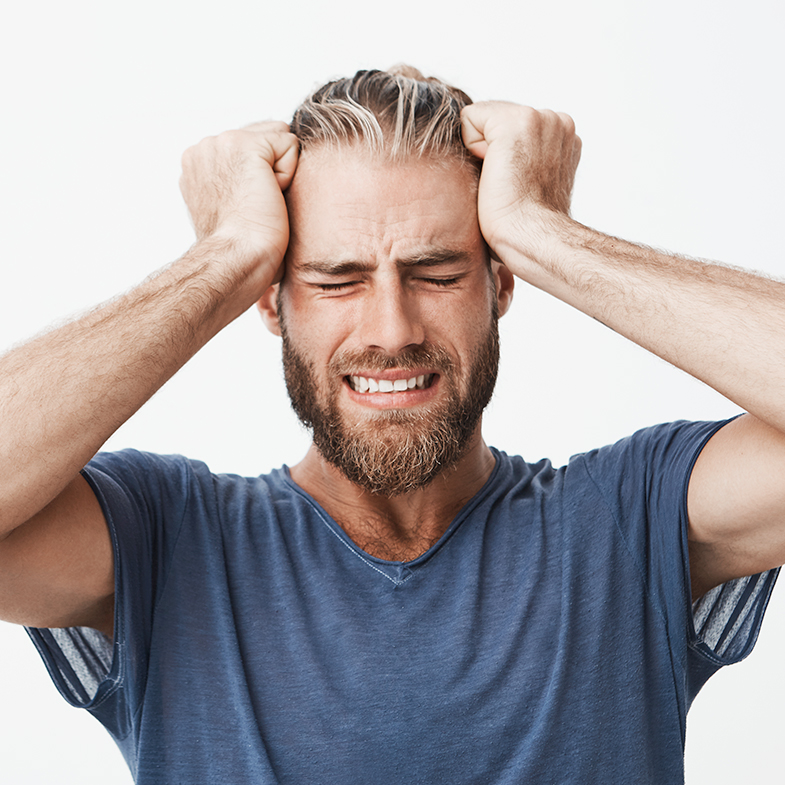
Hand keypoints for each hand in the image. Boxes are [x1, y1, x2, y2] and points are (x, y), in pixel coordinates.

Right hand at [180, 121, 298, 281]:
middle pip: (265, 136)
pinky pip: (289, 144)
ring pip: (278, 140)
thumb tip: (266, 177)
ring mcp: (221, 142)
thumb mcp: (230, 209)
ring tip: (259, 203)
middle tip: (254, 208)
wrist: (238, 259)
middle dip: (270, 171)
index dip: (262, 175)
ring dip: (279, 175)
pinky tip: (268, 197)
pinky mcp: (246, 145)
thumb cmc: (240, 250)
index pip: (248, 144)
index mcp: (197, 163)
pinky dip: (288, 175)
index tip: (245, 208)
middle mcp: (203, 148)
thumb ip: (236, 181)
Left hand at [461, 102, 580, 253]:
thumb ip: (526, 157)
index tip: (517, 183)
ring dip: (484, 151)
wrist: (530, 236)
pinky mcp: (516, 121)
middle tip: (508, 184)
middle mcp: (557, 121)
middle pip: (496, 117)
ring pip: (484, 117)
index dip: (502, 155)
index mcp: (564, 137)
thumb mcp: (533, 182)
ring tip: (503, 179)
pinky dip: (470, 145)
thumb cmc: (526, 225)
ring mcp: (540, 117)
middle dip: (492, 149)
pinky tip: (493, 171)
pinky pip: (470, 117)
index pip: (512, 125)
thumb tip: (498, 158)